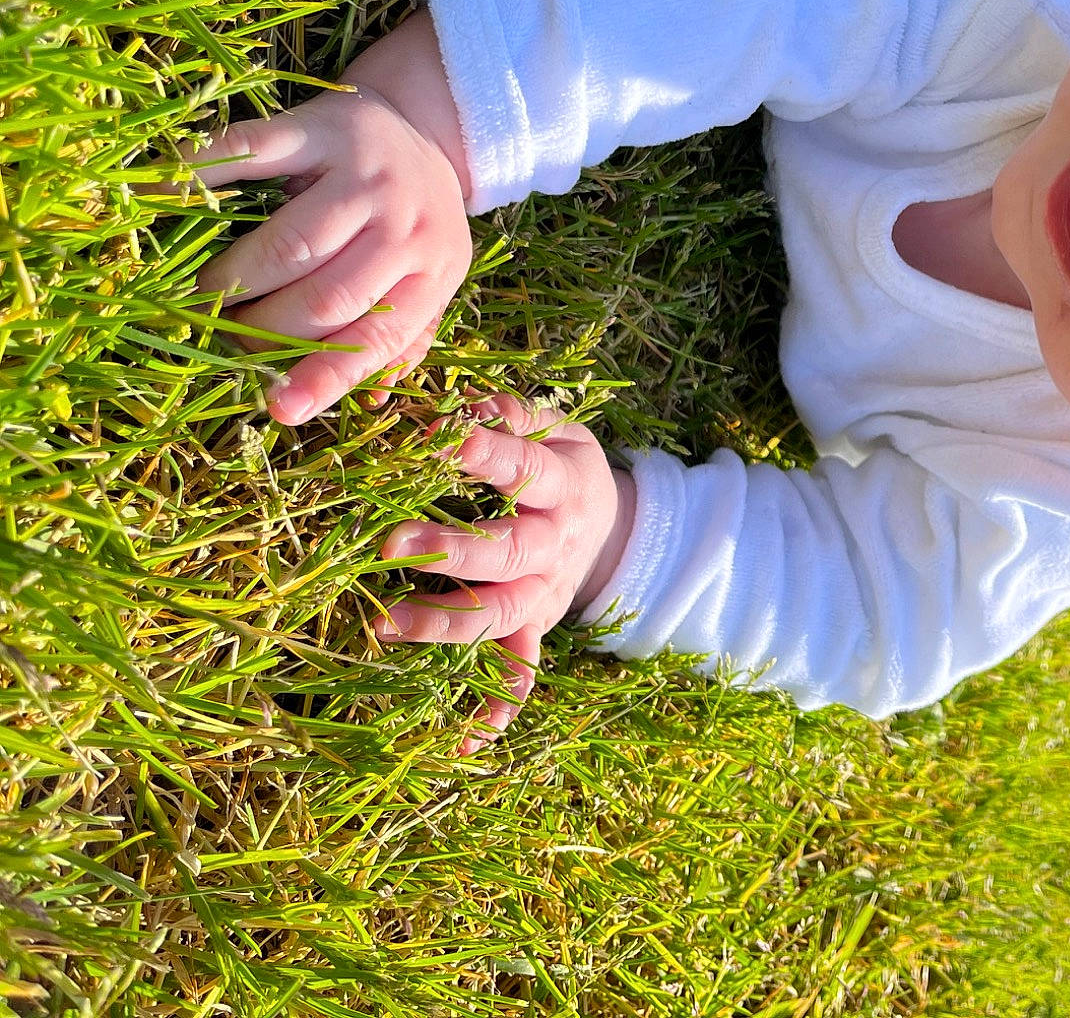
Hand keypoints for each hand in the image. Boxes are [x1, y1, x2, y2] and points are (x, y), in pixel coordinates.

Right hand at [134, 84, 471, 423]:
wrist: (425, 128)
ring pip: (290, 245)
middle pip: (323, 299)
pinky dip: (204, 174)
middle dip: (262, 330)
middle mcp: (404, 226)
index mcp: (431, 274)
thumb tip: (366, 403)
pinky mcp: (323, 128)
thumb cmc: (412, 224)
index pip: (377, 339)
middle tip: (222, 335)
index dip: (325, 377)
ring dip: (233, 280)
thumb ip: (401, 340)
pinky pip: (256, 153)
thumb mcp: (429, 280)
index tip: (279, 409)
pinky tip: (165, 194)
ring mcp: (365, 174)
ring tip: (200, 296)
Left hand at [375, 392, 637, 755]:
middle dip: (452, 549)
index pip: (524, 467)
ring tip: (383, 625)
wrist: (613, 527)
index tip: (443, 440)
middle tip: (390, 544)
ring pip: (500, 615)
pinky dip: (502, 703)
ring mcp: (546, 592)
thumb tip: (469, 405)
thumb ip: (514, 415)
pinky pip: (522, 668)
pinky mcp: (537, 626)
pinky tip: (473, 736)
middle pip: (508, 551)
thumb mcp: (556, 428)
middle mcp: (556, 543)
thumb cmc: (561, 463)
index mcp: (563, 483)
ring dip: (446, 623)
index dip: (488, 455)